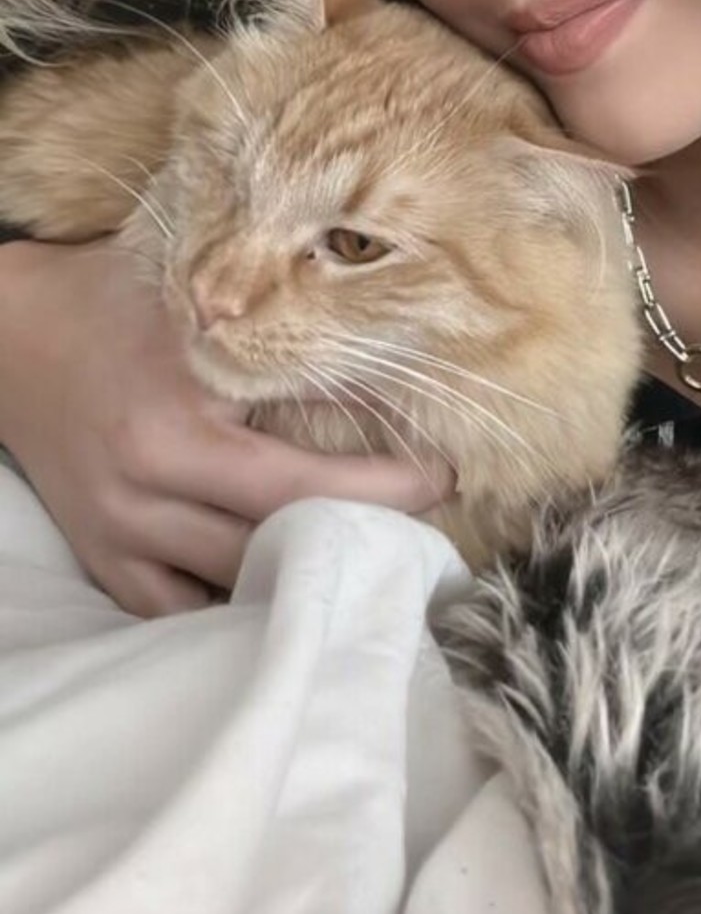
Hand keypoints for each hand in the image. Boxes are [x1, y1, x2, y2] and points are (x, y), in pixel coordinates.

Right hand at [0, 238, 454, 615]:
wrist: (10, 335)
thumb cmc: (115, 302)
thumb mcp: (198, 303)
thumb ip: (284, 337)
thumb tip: (390, 356)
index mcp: (174, 426)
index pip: (298, 480)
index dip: (380, 489)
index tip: (444, 477)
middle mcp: (143, 492)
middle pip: (270, 544)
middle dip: (355, 540)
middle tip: (426, 530)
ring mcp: (117, 534)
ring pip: (227, 589)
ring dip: (298, 581)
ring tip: (369, 561)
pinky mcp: (100, 556)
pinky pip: (174, 611)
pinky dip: (229, 607)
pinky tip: (282, 592)